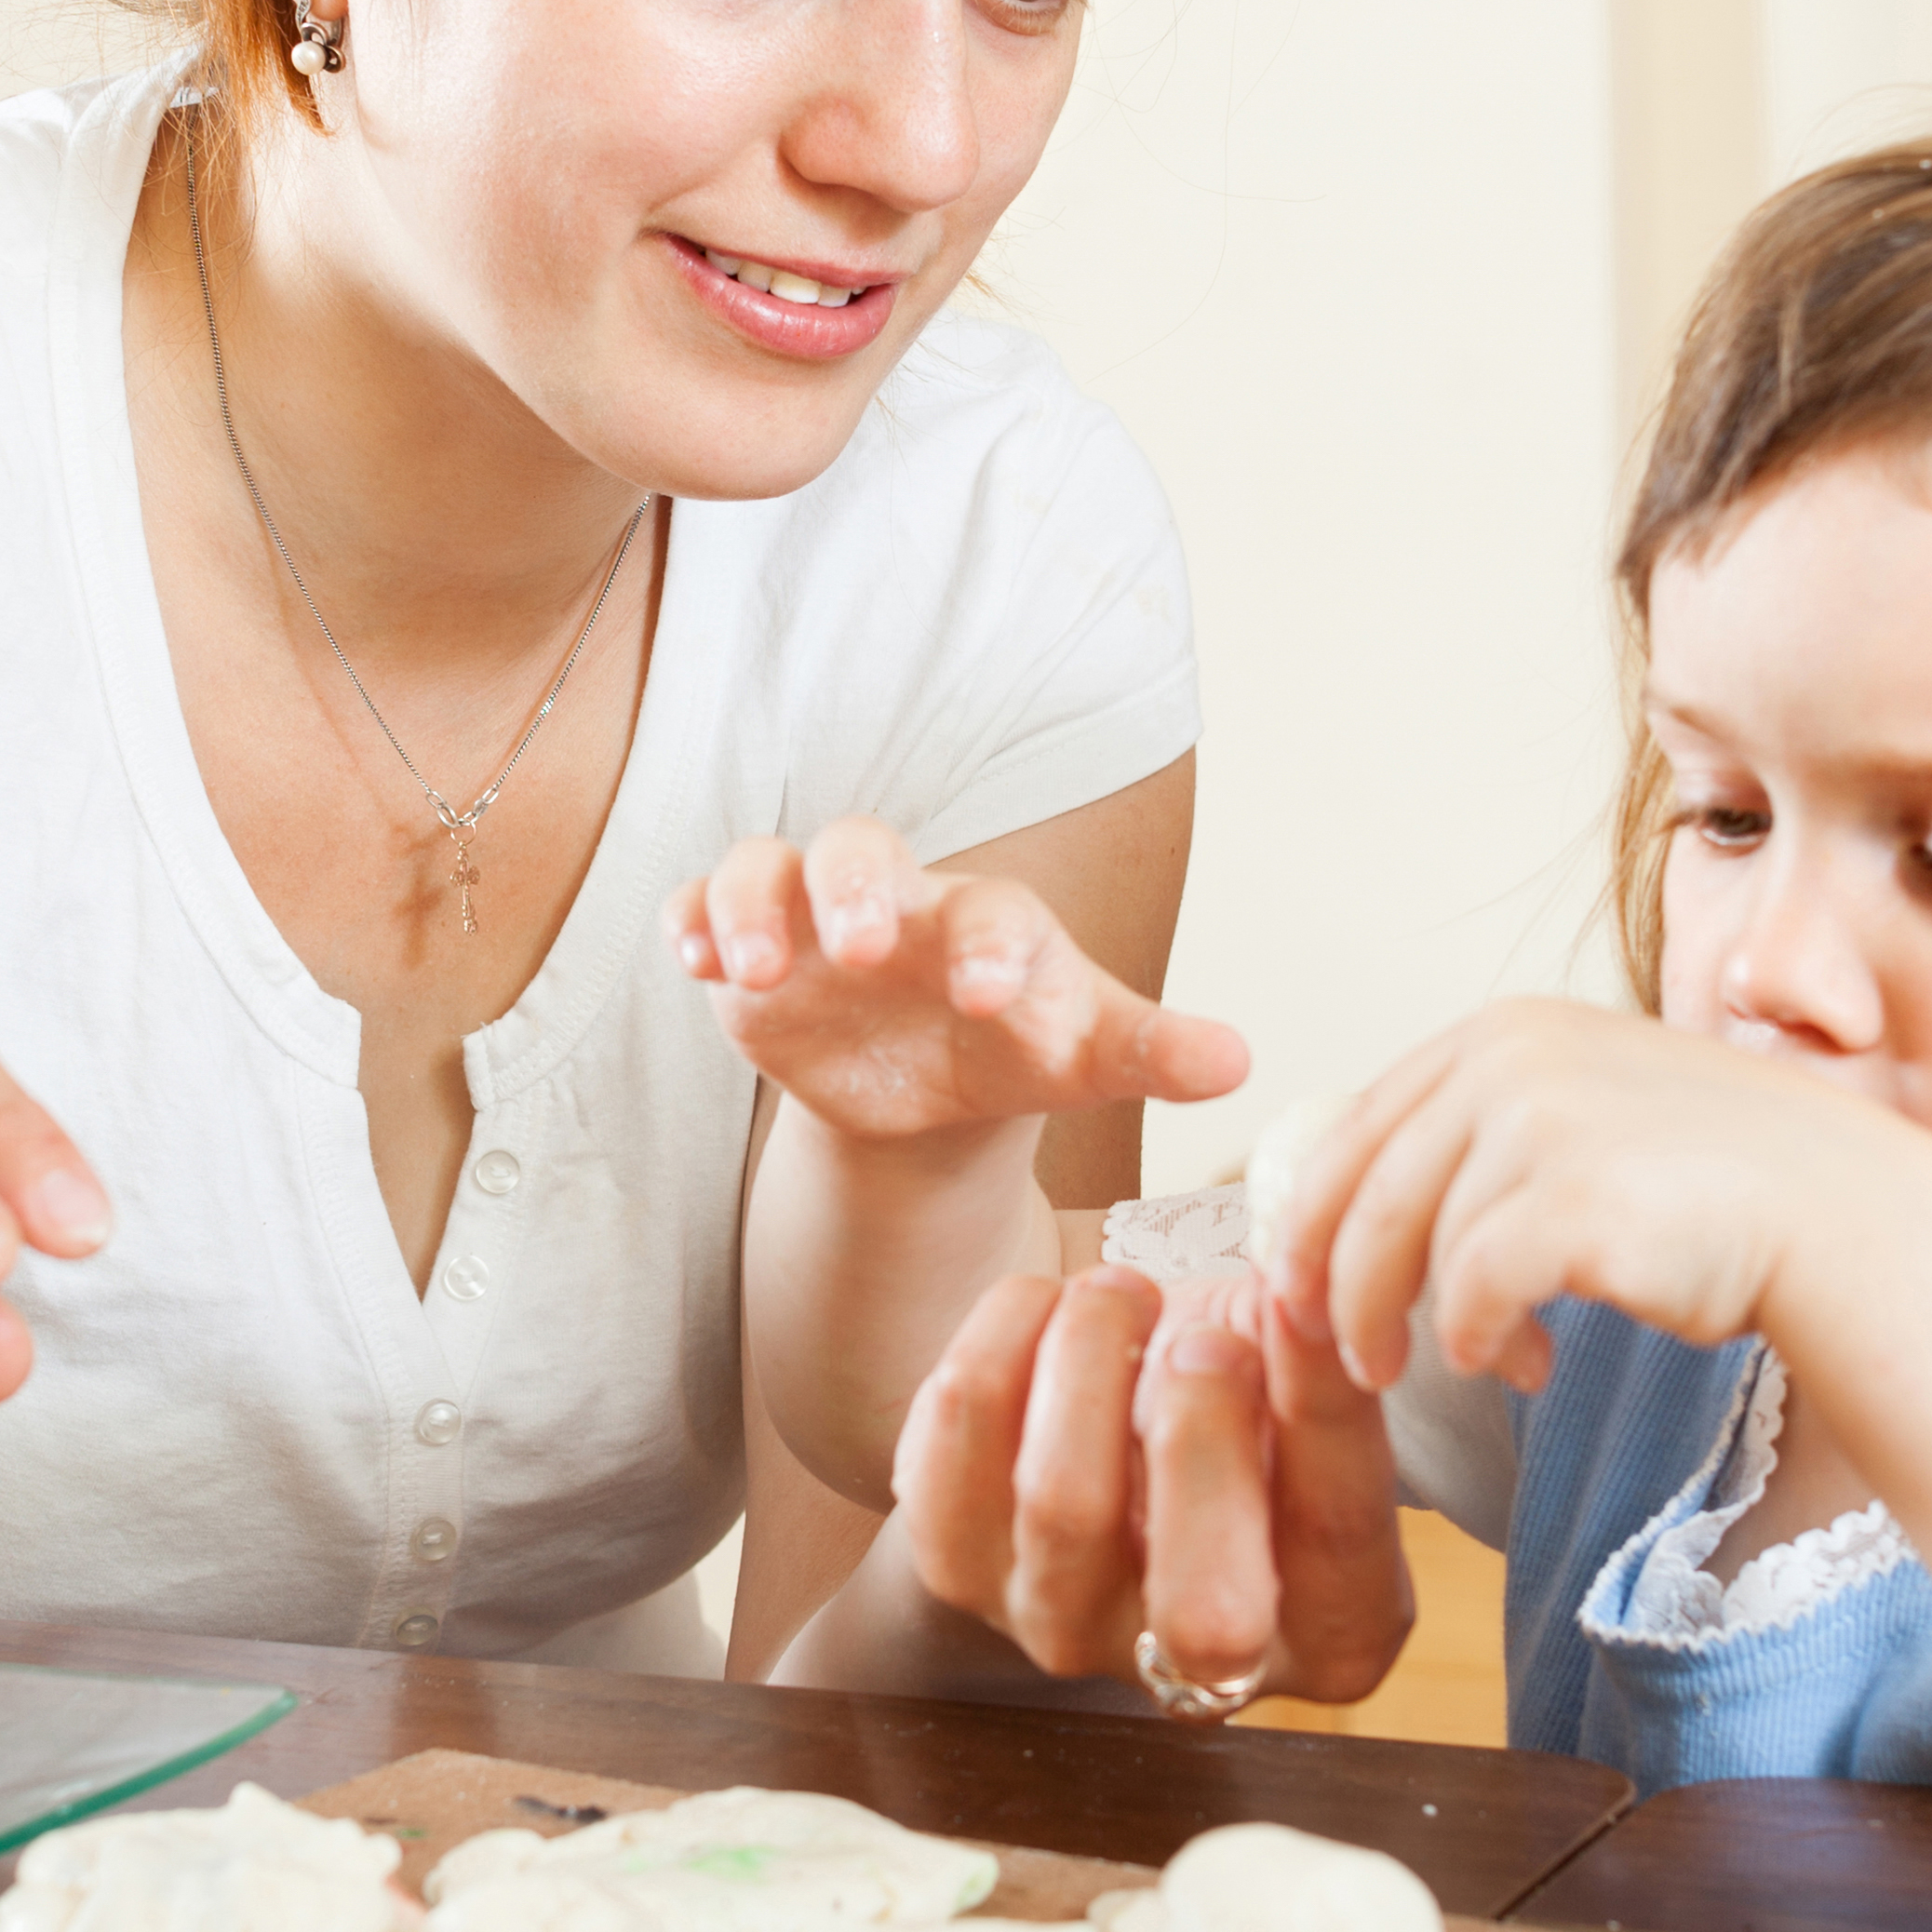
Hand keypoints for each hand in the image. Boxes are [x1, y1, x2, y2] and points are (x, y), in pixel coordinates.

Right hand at [678, 815, 1245, 1152]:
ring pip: (767, 867)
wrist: (934, 1083)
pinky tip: (693, 969)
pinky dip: (692, 924)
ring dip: (753, 906)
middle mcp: (897, 900)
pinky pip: (702, 908)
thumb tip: (1239, 1062)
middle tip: (864, 947)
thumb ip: (1152, 1052)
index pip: (989, 908)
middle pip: (862, 848)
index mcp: (988, 919)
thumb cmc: (1019, 1047)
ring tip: (756, 969)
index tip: (987, 997)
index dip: (988, 944)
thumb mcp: (1084, 1058)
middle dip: (857, 888)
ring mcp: (813, 919)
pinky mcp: (749, 953)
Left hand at [885, 1265, 1416, 1707]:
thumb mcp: (1307, 1387)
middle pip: (1204, 1603)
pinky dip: (1000, 1344)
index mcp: (1332, 1633)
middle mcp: (1200, 1671)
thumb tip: (1298, 1290)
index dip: (1320, 1401)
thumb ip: (1316, 1360)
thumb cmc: (1243, 1406)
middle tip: (1199, 1335)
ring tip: (1120, 1290)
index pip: (1337, 1533)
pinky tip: (1045, 1308)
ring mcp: (1066, 1631)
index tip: (1294, 1293)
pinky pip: (958, 1447)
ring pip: (1064, 1505)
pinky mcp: (962, 1572)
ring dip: (1093, 1357)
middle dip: (1201, 1432)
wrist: (1117, 1439)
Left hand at [1262, 999, 1905, 1393]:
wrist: (1841, 1216)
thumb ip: (1487, 1134)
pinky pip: (1471, 1293)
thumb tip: (1372, 1207)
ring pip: (1414, 1250)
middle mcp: (1511, 1056)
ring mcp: (1541, 1120)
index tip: (1302, 1294)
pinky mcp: (1570, 1198)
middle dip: (1340, 1291)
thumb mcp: (1587, 1116)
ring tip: (1490, 1366)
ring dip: (1429, 1329)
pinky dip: (1480, 1343)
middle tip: (1357, 1363)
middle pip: (1364, 1193)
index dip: (1314, 1219)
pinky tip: (1524, 1368)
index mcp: (1502, 1030)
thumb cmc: (1716, 1187)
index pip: (1358, 1127)